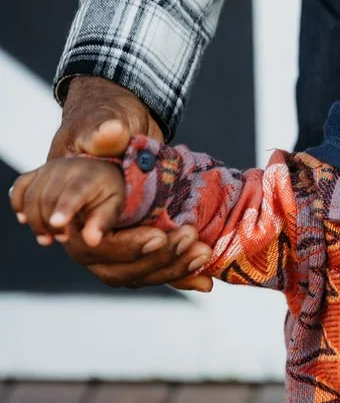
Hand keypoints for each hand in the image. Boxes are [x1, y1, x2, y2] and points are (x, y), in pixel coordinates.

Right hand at [11, 158, 124, 246]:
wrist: (96, 172)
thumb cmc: (106, 193)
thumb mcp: (113, 207)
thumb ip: (102, 223)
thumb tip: (92, 241)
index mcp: (90, 175)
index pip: (75, 191)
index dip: (65, 208)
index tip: (57, 224)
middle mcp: (67, 168)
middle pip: (48, 198)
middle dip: (51, 223)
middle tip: (63, 238)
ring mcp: (48, 169)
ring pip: (31, 196)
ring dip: (35, 221)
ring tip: (47, 238)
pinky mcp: (35, 173)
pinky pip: (19, 188)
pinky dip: (18, 205)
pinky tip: (24, 219)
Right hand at [46, 76, 213, 290]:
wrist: (116, 133)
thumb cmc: (103, 126)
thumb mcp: (102, 123)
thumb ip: (101, 130)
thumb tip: (111, 132)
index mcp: (70, 209)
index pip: (90, 239)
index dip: (124, 243)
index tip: (158, 236)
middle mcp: (82, 235)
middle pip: (112, 265)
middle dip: (155, 255)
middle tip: (189, 235)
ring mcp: (107, 247)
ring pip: (133, 275)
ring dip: (171, 267)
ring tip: (203, 250)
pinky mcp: (133, 251)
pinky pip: (151, 272)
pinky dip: (178, 275)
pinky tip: (206, 279)